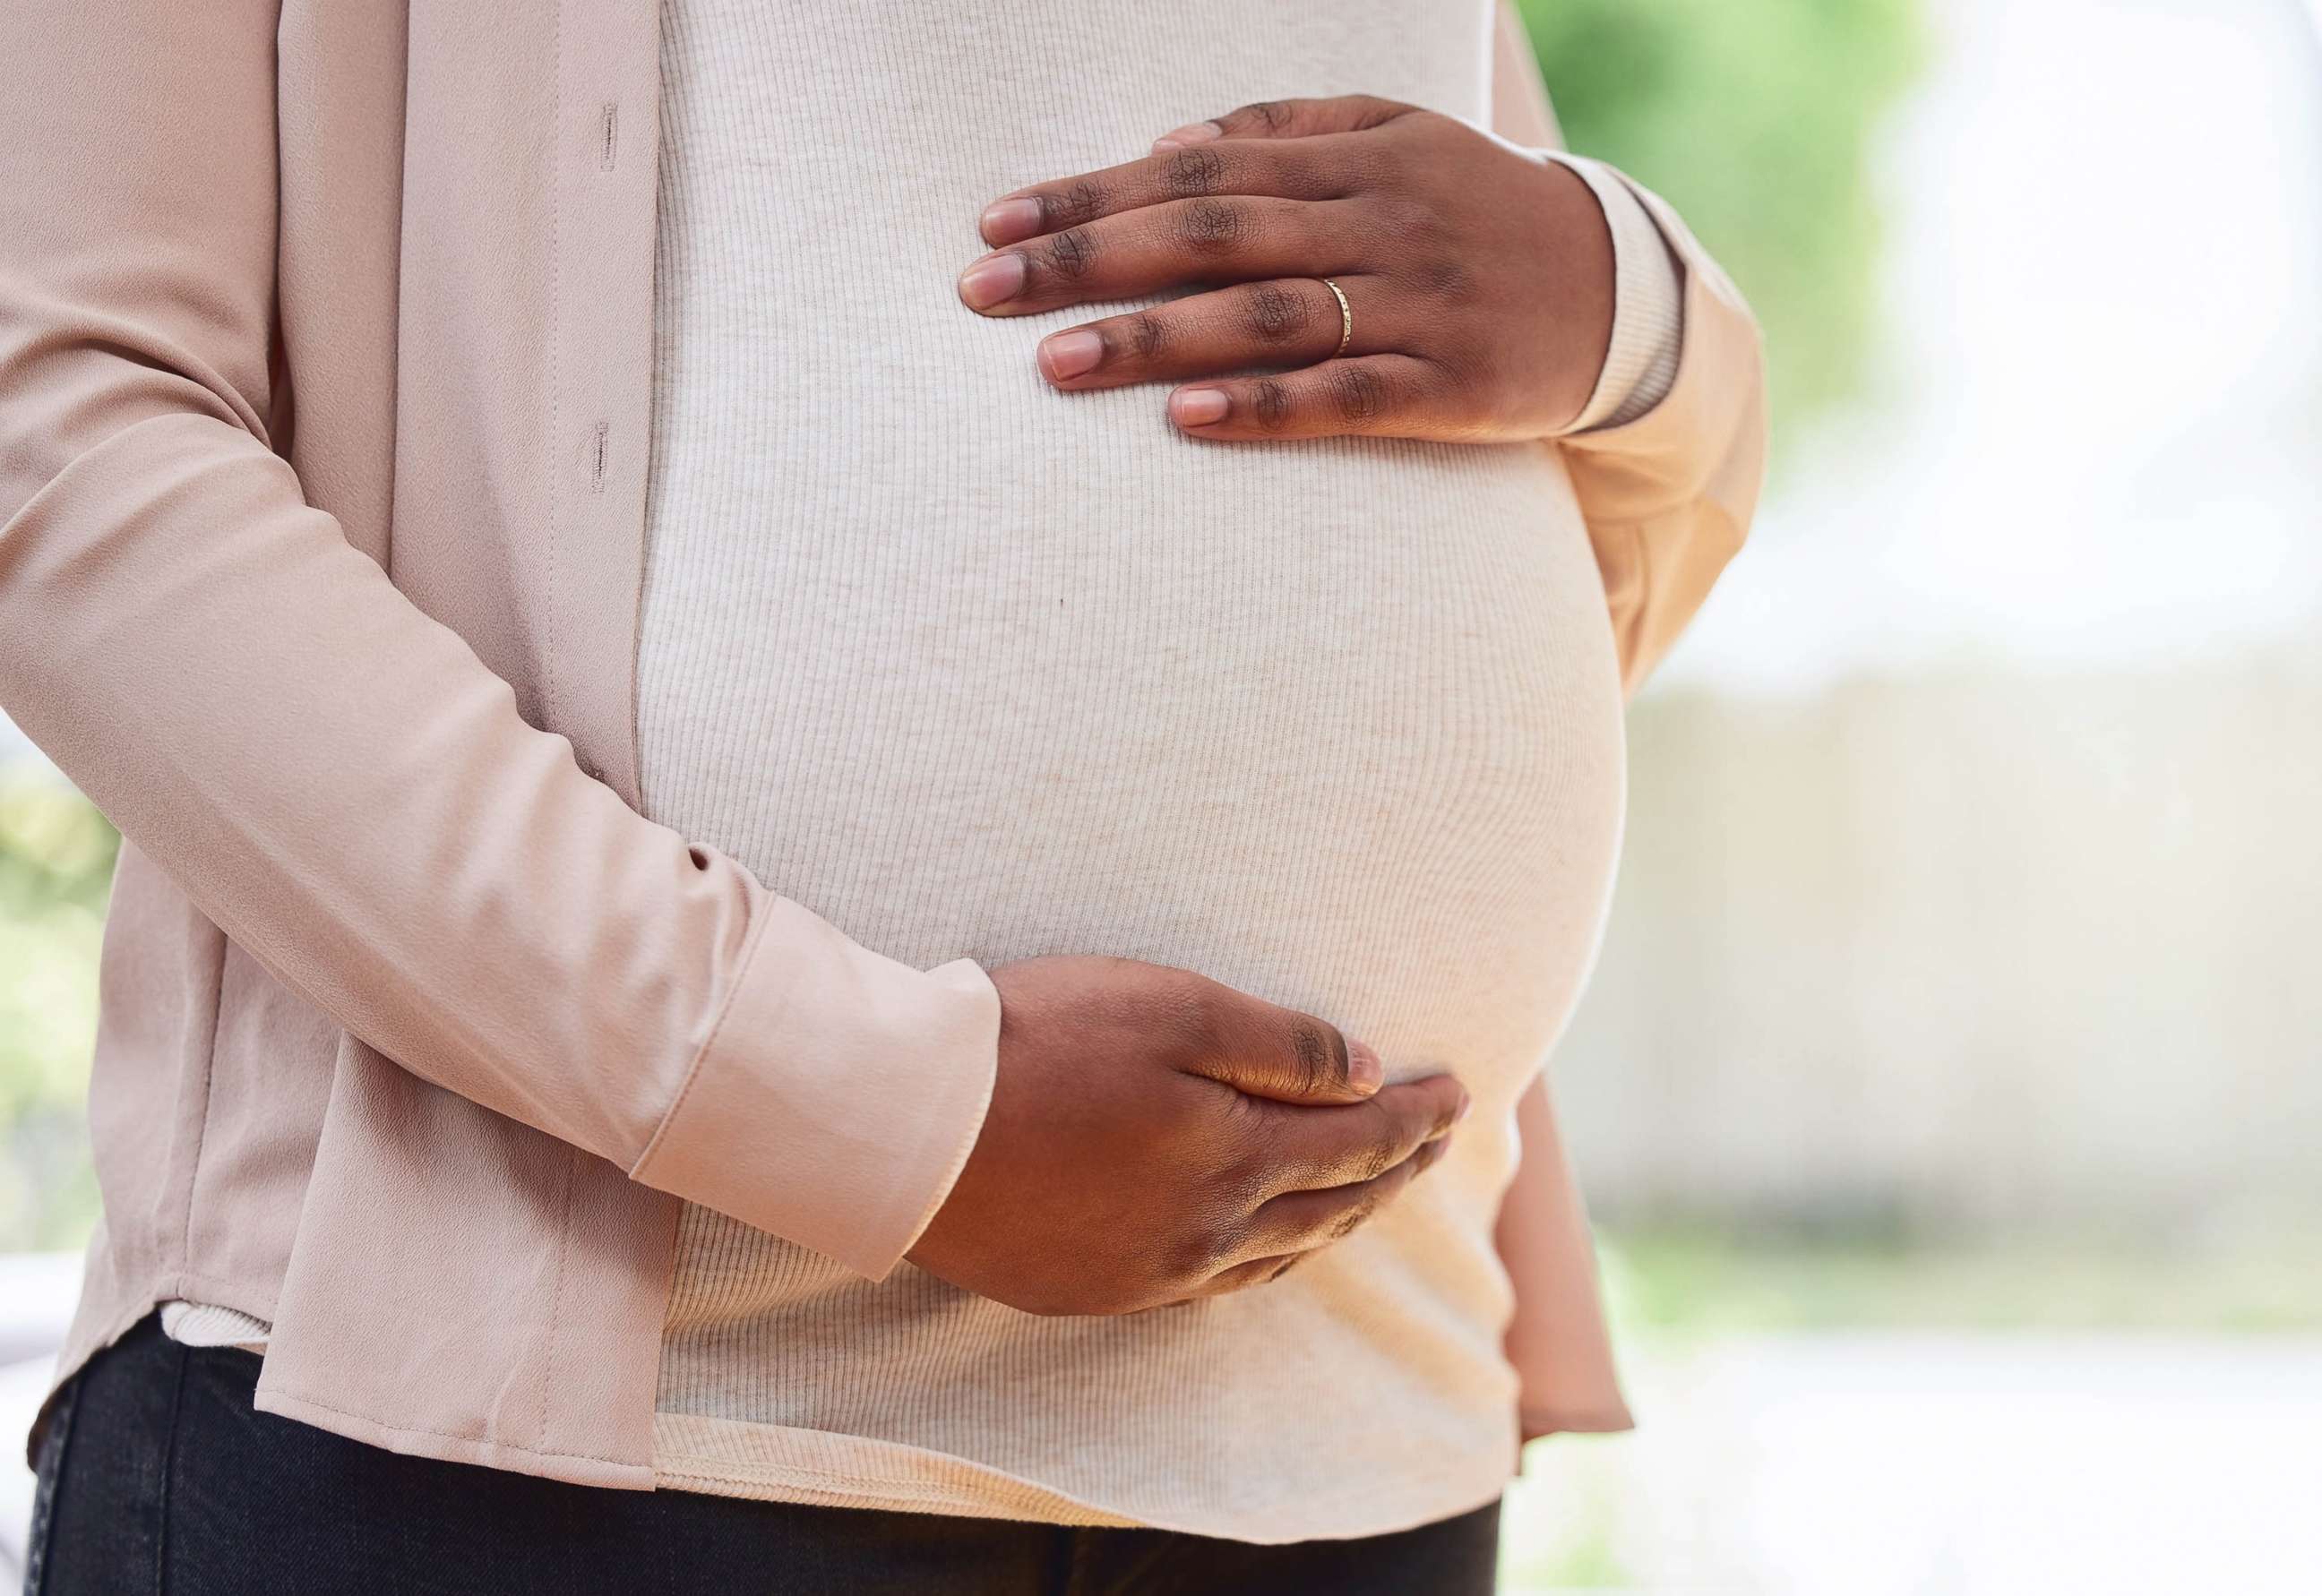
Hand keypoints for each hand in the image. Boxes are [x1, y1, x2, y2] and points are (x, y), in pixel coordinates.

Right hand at [907, 954, 1468, 1315]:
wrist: (908, 1124)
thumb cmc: (1039, 1043)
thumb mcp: (1173, 1008)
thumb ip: (1281, 1045)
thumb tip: (1369, 1074)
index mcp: (1237, 1156)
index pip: (1360, 1141)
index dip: (1418, 1115)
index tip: (1461, 1091)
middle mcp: (1209, 1231)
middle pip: (1332, 1206)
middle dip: (1397, 1169)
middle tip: (1440, 1138)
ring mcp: (1153, 1271)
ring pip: (1281, 1256)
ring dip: (1340, 1221)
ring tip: (1374, 1192)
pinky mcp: (1098, 1289)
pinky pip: (1217, 1286)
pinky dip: (1270, 1260)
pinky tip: (1270, 1247)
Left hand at [958, 95, 1616, 441]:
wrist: (1620, 289)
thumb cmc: (1474, 210)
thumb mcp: (1398, 137)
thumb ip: (1288, 133)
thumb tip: (1168, 150)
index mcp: (1354, 157)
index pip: (1196, 175)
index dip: (1091, 196)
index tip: (997, 224)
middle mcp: (1378, 222)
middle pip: (1213, 237)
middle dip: (1091, 260)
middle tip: (985, 292)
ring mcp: (1416, 306)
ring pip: (1267, 316)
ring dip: (1155, 338)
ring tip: (1056, 363)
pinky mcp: (1452, 388)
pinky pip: (1349, 397)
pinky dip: (1267, 408)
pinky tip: (1188, 420)